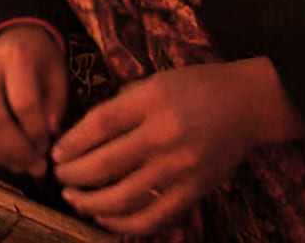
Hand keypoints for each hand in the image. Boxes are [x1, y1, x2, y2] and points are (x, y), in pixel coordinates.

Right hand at [0, 23, 67, 176]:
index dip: (37, 133)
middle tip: (33, 165)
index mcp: (12, 56)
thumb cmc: (34, 68)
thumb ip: (55, 107)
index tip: (47, 147)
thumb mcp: (56, 78)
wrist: (6, 48)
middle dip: (16, 151)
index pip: (23, 102)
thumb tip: (46, 134)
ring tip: (16, 164)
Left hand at [51, 58, 304, 235]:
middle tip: (58, 177)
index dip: (70, 144)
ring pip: (123, 197)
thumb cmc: (195, 88)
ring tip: (73, 198)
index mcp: (151, 101)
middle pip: (104, 164)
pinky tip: (104, 216)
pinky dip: (122, 223)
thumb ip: (120, 106)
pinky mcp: (195, 191)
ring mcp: (181, 167)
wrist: (248, 104)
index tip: (56, 154)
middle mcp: (165, 135)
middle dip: (72, 176)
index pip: (98, 126)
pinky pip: (152, 217)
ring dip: (89, 203)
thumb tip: (79, 138)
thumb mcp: (154, 82)